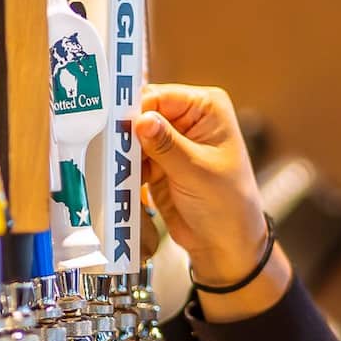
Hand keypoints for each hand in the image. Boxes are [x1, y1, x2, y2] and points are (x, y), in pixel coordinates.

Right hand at [135, 84, 267, 285]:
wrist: (224, 244)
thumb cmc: (227, 205)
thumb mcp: (197, 171)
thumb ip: (166, 145)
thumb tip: (141, 120)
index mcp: (206, 108)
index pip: (159, 96)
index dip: (136, 111)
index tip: (117, 129)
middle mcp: (188, 119)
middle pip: (142, 114)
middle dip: (126, 133)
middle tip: (112, 152)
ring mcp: (170, 142)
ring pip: (132, 137)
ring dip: (123, 154)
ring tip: (118, 169)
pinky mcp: (156, 163)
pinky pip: (131, 158)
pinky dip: (125, 168)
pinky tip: (123, 180)